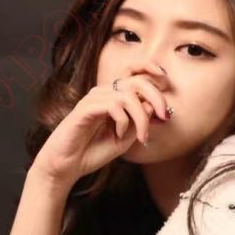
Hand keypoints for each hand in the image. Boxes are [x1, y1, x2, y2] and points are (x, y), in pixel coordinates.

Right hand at [30, 61, 171, 189]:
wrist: (68, 165)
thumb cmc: (94, 151)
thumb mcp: (126, 138)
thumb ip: (140, 121)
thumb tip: (154, 105)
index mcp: (114, 96)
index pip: (134, 73)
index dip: (151, 69)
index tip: (166, 80)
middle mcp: (104, 93)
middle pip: (136, 80)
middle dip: (156, 96)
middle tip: (164, 116)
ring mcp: (94, 99)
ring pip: (128, 96)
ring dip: (141, 118)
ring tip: (141, 137)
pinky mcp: (85, 109)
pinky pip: (113, 106)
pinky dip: (123, 121)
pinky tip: (118, 134)